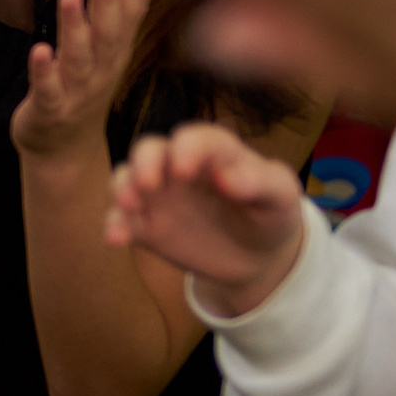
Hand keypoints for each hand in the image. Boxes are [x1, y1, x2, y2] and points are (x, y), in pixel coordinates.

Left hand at [12, 0, 161, 160]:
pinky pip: (47, 89)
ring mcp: (76, 92)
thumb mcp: (112, 49)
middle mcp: (101, 71)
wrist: (66, 149)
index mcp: (116, 53)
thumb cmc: (87, 88)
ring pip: (77, 58)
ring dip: (74, 28)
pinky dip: (43, 71)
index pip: (126, 15)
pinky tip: (38, 49)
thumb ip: (129, 10)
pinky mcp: (49, 109)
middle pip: (106, 33)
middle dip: (106, 0)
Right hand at [105, 123, 307, 318]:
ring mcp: (159, 195)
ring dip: (123, 188)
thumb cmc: (270, 214)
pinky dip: (114, 225)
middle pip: (151, 150)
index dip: (187, 148)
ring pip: (128, 178)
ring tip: (129, 205)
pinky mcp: (146, 225)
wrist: (256, 256)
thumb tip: (229, 177)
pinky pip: (123, 220)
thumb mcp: (281, 197)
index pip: (196, 139)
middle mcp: (178, 166)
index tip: (184, 169)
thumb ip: (262, 181)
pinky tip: (115, 238)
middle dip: (145, 162)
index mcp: (214, 152)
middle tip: (148, 184)